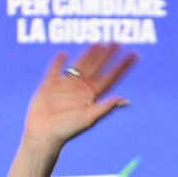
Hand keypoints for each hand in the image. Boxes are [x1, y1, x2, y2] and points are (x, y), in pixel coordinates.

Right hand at [22, 44, 136, 151]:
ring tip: (99, 42)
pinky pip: (55, 69)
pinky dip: (58, 61)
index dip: (122, 66)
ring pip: (80, 65)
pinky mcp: (49, 85)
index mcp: (91, 96)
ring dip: (89, 54)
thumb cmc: (66, 130)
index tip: (134, 54)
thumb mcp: (88, 118)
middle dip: (108, 55)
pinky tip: (63, 54)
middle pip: (98, 67)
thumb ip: (105, 108)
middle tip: (117, 41)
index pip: (111, 77)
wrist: (43, 134)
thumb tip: (125, 100)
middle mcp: (80, 89)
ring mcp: (65, 86)